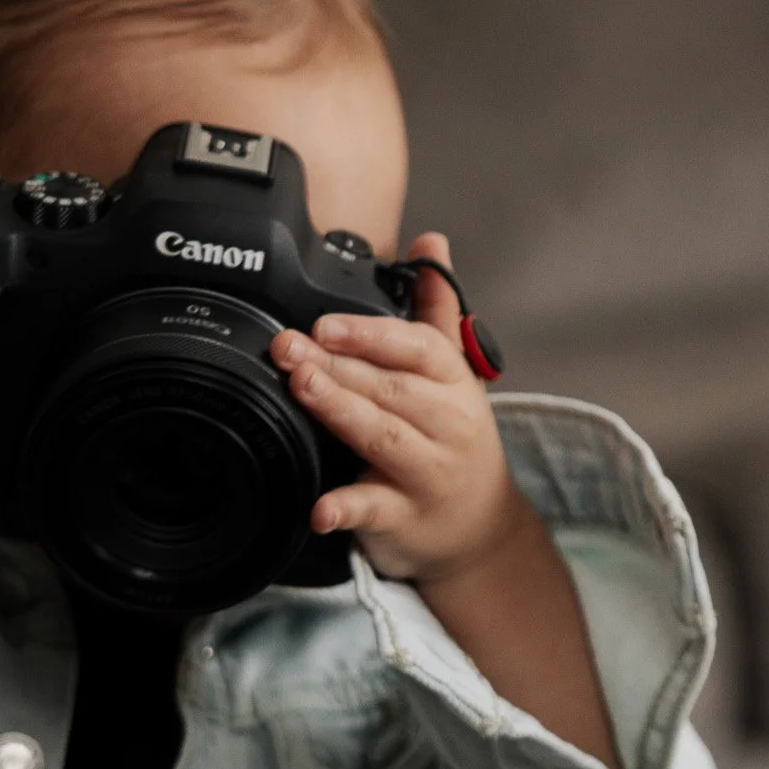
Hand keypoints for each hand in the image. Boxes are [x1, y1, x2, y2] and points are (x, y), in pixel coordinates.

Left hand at [270, 230, 521, 581]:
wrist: (479, 526)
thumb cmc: (455, 439)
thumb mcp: (454, 371)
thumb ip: (436, 308)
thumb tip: (430, 242)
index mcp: (452, 382)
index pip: (417, 348)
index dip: (370, 334)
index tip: (325, 323)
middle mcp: (446, 424)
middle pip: (391, 388)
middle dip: (337, 366)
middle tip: (289, 349)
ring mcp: (427, 473)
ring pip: (383, 438)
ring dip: (341, 412)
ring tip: (302, 390)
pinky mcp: (404, 517)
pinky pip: (374, 509)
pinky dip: (345, 508)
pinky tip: (319, 507)